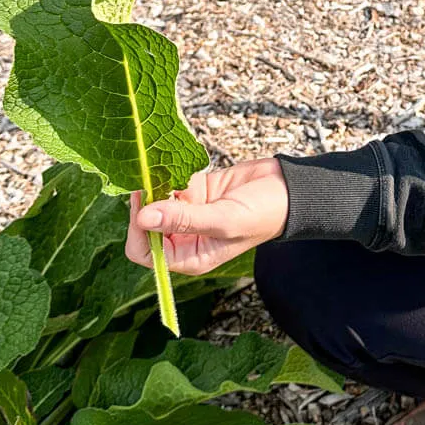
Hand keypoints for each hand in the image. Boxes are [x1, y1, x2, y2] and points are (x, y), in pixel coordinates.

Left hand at [126, 157, 289, 276]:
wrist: (286, 188)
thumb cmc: (263, 214)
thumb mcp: (224, 220)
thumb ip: (183, 220)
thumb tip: (143, 218)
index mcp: (189, 256)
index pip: (145, 252)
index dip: (138, 229)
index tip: (144, 203)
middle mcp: (184, 238)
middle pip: (144, 225)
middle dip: (145, 204)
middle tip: (151, 181)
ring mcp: (186, 213)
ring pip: (154, 201)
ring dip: (156, 185)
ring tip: (169, 172)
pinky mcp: (192, 191)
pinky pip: (168, 182)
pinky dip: (169, 173)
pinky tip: (183, 168)